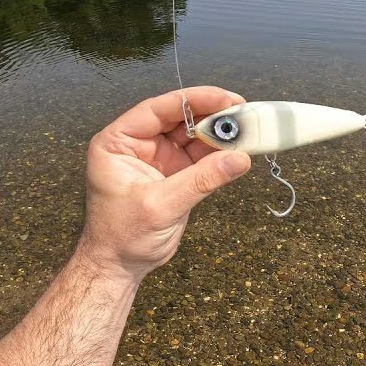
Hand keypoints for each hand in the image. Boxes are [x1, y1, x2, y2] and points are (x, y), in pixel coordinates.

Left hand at [77, 86, 250, 278]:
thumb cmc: (122, 237)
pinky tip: (240, 150)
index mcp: (118, 142)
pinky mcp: (175, 175)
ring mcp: (158, 159)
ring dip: (219, 133)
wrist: (120, 267)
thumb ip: (200, 180)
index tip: (225, 98)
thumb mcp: (160, 205)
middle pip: (178, 118)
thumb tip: (239, 159)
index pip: (157, 109)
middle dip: (211, 115)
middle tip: (244, 112)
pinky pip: (200, 157)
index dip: (193, 100)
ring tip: (248, 130)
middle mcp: (137, 145)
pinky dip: (220, 154)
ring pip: (193, 136)